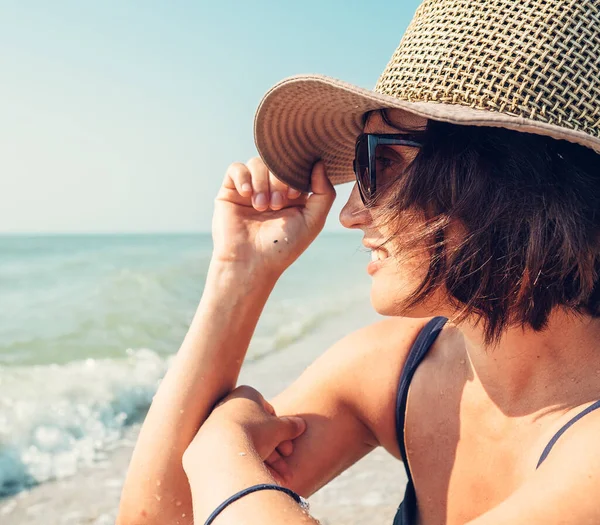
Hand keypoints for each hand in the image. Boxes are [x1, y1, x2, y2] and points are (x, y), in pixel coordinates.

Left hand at [183, 385, 305, 484]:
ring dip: (264, 462)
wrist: (218, 451)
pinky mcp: (206, 442)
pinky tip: (256, 478)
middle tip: (286, 470)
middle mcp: (228, 405)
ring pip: (246, 443)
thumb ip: (290, 426)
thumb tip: (300, 425)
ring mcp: (215, 423)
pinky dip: (246, 464)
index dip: (282, 434)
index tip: (288, 451)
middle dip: (275, 452)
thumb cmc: (253, 433)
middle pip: (258, 430)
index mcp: (246, 394)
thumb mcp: (278, 429)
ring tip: (276, 480)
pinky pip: (230, 452)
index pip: (269, 413)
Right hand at [212, 158, 335, 279]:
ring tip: (262, 207)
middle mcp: (272, 189)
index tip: (295, 196)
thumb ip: (324, 192)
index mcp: (293, 194)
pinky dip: (243, 177)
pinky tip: (247, 195)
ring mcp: (251, 189)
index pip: (297, 166)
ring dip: (262, 182)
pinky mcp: (231, 192)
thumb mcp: (313, 221)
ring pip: (257, 163)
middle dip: (279, 180)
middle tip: (277, 205)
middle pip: (277, 162)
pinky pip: (236, 168)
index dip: (297, 174)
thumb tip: (319, 162)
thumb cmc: (283, 247)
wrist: (251, 263)